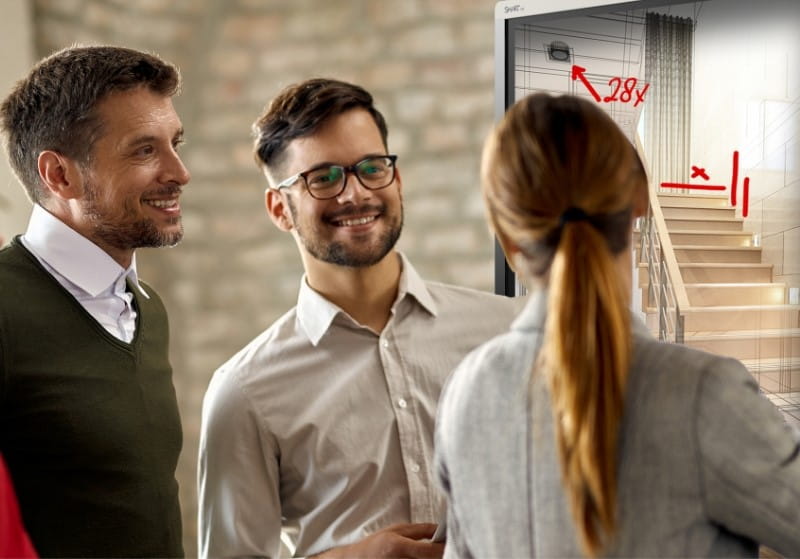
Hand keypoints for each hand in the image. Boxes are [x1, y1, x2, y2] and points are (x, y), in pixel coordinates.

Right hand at [312, 523, 443, 558]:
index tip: (452, 542)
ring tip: (437, 551)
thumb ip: (421, 530)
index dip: (445, 548)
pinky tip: (426, 557)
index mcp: (400, 547)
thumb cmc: (376, 544)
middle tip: (448, 547)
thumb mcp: (397, 530)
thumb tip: (441, 529)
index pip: (432, 552)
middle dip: (442, 554)